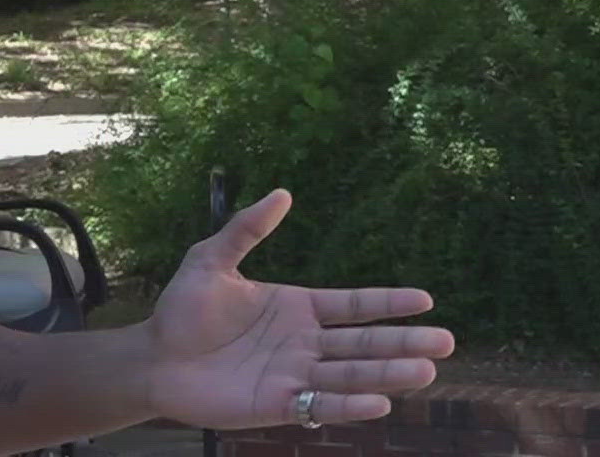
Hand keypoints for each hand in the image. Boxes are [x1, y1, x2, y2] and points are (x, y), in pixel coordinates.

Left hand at [142, 189, 452, 430]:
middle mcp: (305, 342)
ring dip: (387, 375)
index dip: (388, 303)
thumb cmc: (181, 310)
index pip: (353, 306)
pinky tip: (380, 404)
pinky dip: (350, 406)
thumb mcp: (211, 260)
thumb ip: (246, 229)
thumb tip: (282, 193)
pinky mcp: (280, 405)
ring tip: (425, 371)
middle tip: (446, 342)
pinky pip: (322, 405)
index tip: (426, 300)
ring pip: (351, 374)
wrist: (153, 357)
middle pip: (363, 343)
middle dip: (404, 342)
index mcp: (297, 307)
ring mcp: (296, 375)